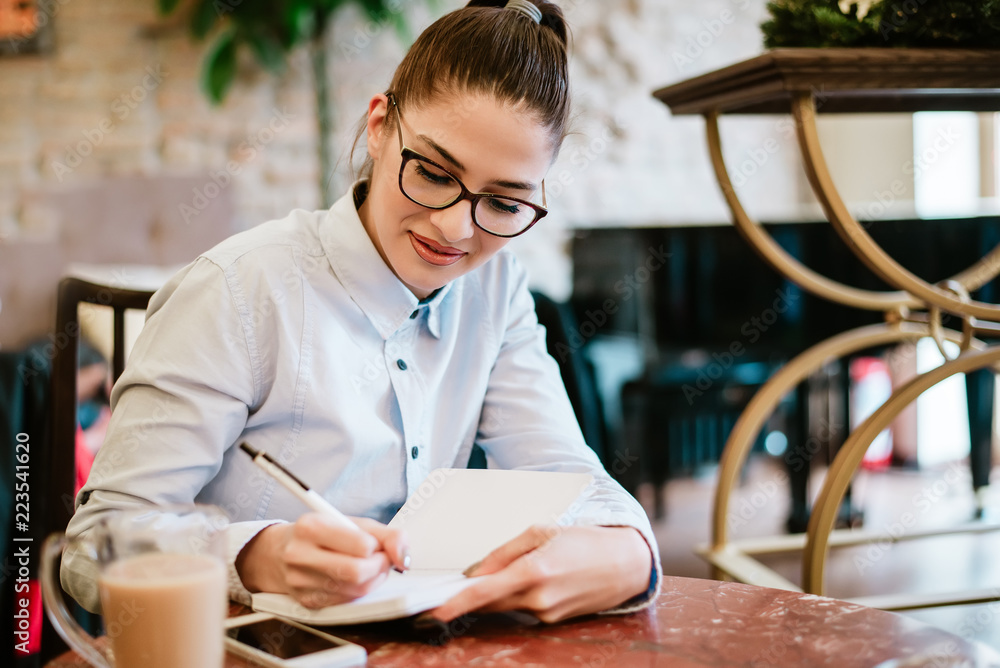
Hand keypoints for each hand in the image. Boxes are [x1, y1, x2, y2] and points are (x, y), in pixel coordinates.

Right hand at [236, 514, 408, 608]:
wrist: (278, 553)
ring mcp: (301, 581)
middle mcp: (301, 555)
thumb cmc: (320, 534)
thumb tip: (404, 557)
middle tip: (382, 560)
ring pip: (354, 591)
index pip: (361, 546)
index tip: (379, 545)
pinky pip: (345, 602)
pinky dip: (359, 591)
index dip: (379, 548)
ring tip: (370, 567)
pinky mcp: (306, 601)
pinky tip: (356, 579)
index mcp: (312, 527)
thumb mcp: (351, 522)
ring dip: (373, 580)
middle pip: (357, 573)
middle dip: (380, 568)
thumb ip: (386, 534)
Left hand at [430, 525, 651, 623]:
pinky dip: (516, 598)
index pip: (483, 592)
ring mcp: (546, 614)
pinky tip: (531, 581)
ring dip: (495, 594)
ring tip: (508, 572)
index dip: (455, 604)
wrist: (624, 565)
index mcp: (533, 571)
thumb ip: (503, 552)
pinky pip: (522, 610)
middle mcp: (538, 599)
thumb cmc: (582, 541)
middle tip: (451, 586)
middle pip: (489, 603)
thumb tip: (475, 572)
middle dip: (469, 596)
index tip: (432, 612)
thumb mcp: (541, 532)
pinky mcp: (553, 621)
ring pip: (505, 607)